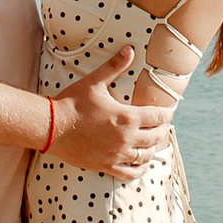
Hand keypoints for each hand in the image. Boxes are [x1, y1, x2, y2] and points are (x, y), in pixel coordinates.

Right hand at [49, 49, 172, 183]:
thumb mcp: (95, 82)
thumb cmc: (73, 102)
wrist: (52, 127)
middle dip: (163, 131)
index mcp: (127, 117)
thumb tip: (129, 49)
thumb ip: (114, 66)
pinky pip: (130, 173)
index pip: (158, 117)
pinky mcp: (106, 165)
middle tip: (163, 126)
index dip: (167, 113)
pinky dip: (140, 169)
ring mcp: (117, 154)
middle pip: (156, 137)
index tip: (169, 111)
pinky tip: (142, 165)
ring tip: (154, 143)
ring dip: (153, 149)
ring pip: (145, 156)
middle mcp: (126, 138)